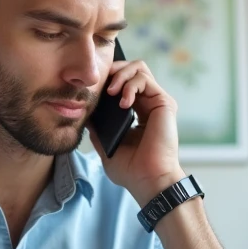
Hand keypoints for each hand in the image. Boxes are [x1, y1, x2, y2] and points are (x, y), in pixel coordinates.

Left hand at [89, 56, 185, 204]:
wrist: (147, 180)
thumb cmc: (130, 170)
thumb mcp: (105, 146)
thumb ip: (97, 127)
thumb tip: (83, 111)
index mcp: (136, 112)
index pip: (123, 83)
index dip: (108, 79)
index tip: (92, 88)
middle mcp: (148, 104)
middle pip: (131, 69)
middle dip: (113, 70)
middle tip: (101, 84)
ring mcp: (157, 102)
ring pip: (139, 68)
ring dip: (120, 75)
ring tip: (110, 92)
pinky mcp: (164, 103)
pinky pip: (145, 79)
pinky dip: (130, 85)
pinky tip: (123, 102)